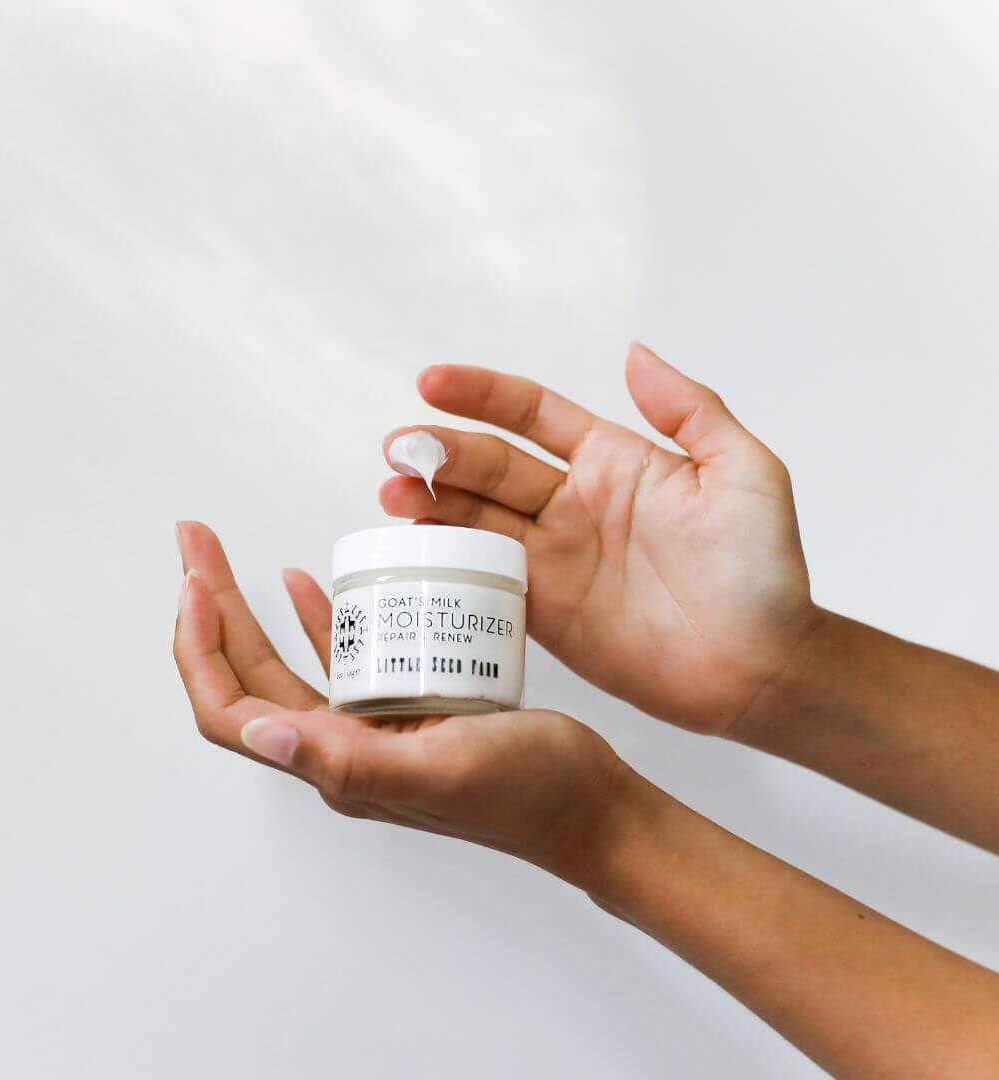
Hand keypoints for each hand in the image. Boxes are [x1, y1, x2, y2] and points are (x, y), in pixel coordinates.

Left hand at [172, 521, 625, 880]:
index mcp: (335, 764)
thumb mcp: (441, 768)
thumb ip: (350, 759)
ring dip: (250, 610)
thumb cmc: (528, 791)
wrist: (587, 802)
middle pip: (248, 675)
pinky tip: (306, 582)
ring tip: (227, 555)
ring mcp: (369, 724)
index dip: (201, 650)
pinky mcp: (404, 706)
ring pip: (287, 662)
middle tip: (196, 544)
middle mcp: (340, 746)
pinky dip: (317, 618)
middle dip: (213, 607)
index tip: (195, 582)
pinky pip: (343, 657)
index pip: (232, 711)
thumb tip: (261, 735)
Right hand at [380, 343, 819, 734]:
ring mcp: (555, 559)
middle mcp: (574, 504)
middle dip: (440, 452)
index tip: (432, 382)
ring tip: (392, 493)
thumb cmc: (763, 572)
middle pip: (491, 465)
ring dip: (430, 503)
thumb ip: (689, 411)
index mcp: (613, 461)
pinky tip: (417, 547)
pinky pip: (485, 579)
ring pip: (477, 519)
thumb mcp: (744, 472)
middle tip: (400, 450)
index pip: (532, 414)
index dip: (481, 394)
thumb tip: (634, 353)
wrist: (760, 670)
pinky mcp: (545, 612)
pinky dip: (448, 562)